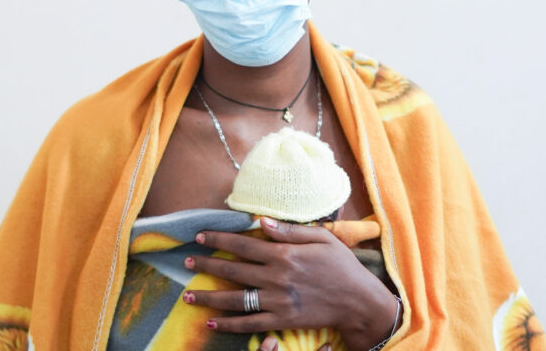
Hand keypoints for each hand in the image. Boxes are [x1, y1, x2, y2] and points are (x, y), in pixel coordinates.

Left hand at [183, 217, 398, 350]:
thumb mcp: (322, 238)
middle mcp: (276, 277)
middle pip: (232, 269)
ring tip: (188, 294)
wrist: (359, 301)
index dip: (219, 239)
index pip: (243, 244)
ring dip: (209, 296)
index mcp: (284, 254)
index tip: (200, 236)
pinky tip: (211, 321)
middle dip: (206, 265)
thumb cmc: (342, 266)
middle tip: (187, 261)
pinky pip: (249, 324)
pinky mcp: (281, 321)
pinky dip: (228, 325)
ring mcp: (277, 301)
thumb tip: (261, 221)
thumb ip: (289, 231)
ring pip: (234, 299)